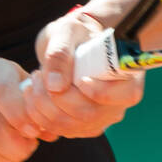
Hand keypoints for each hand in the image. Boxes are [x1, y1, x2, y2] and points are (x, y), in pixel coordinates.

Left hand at [23, 9, 145, 139]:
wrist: (71, 44)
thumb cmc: (76, 33)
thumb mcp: (68, 31)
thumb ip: (61, 53)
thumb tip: (56, 86)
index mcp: (128, 75)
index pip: (126, 95)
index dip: (100, 92)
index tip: (78, 78)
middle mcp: (118, 102)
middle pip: (89, 114)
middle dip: (57, 97)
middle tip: (38, 74)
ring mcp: (100, 118)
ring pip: (70, 126)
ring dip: (43, 106)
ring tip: (34, 80)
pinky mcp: (81, 126)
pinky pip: (59, 130)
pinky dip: (39, 115)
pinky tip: (33, 93)